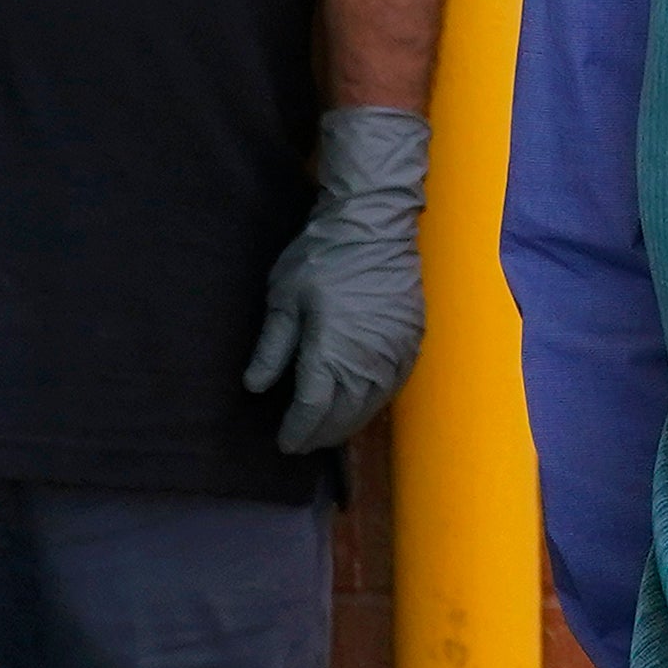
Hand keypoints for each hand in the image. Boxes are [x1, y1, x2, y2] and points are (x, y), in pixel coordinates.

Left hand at [242, 107, 429, 452]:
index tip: (284, 442)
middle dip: (321, 435)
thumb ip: (272, 348)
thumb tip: (255, 387)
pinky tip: (358, 405)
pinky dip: (371, 405)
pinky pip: (391, 389)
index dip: (297, 431)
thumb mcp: (284, 298)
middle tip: (301, 442)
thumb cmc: (322, 257)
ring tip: (326, 432)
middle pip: (344, 417)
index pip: (312, 410)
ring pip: (370, 407)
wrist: (375, 225)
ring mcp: (395, 355)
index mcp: (331, 354)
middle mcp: (367, 364)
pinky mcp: (411, 344)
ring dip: (347, 425)